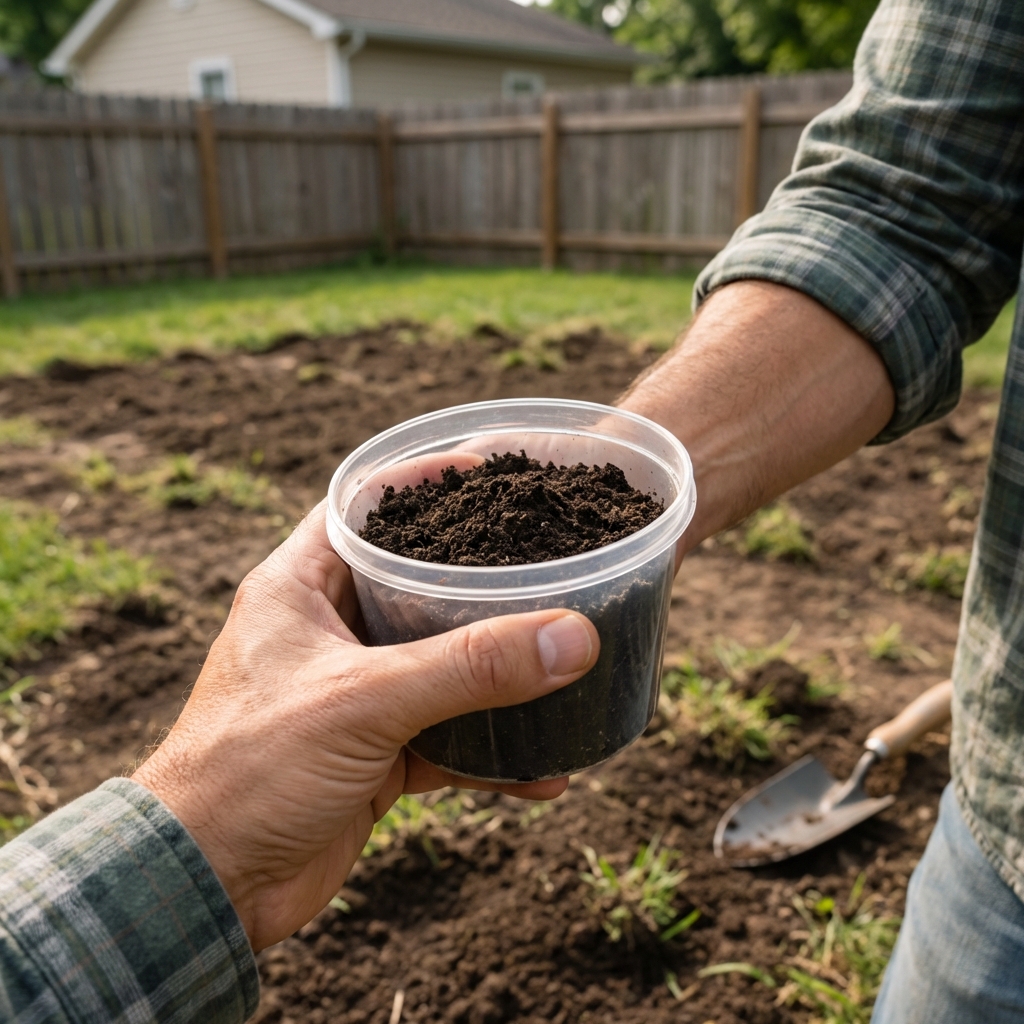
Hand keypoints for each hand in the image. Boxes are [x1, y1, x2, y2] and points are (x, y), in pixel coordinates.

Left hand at [133, 501, 598, 950]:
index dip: (422, 481)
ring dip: (498, 675)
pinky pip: (448, 740)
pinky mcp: (373, 754)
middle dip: (481, 580)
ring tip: (564, 664)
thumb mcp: (363, 701)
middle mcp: (327, 632)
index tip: (487, 469)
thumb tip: (572, 638)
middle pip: (417, 585)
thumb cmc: (249, 770)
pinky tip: (545, 772)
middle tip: (547, 560)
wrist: (203, 887)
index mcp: (299, 588)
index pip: (364, 508)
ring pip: (441, 666)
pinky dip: (494, 755)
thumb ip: (470, 667)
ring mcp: (354, 696)